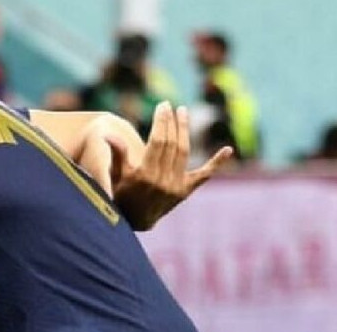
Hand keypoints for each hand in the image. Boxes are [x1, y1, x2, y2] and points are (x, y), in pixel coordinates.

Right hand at [107, 102, 233, 230]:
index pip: (157, 141)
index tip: (162, 106)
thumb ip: (117, 154)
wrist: (135, 220)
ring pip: (184, 152)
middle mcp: (162, 181)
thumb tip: (108, 134)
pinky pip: (204, 175)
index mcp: (144, 175)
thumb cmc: (122, 194)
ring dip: (184, 130)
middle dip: (171, 122)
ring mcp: (176, 187)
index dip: (161, 121)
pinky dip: (217, 163)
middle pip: (172, 144)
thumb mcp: (116, 175)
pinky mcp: (185, 191)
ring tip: (183, 113)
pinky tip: (228, 149)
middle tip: (169, 105)